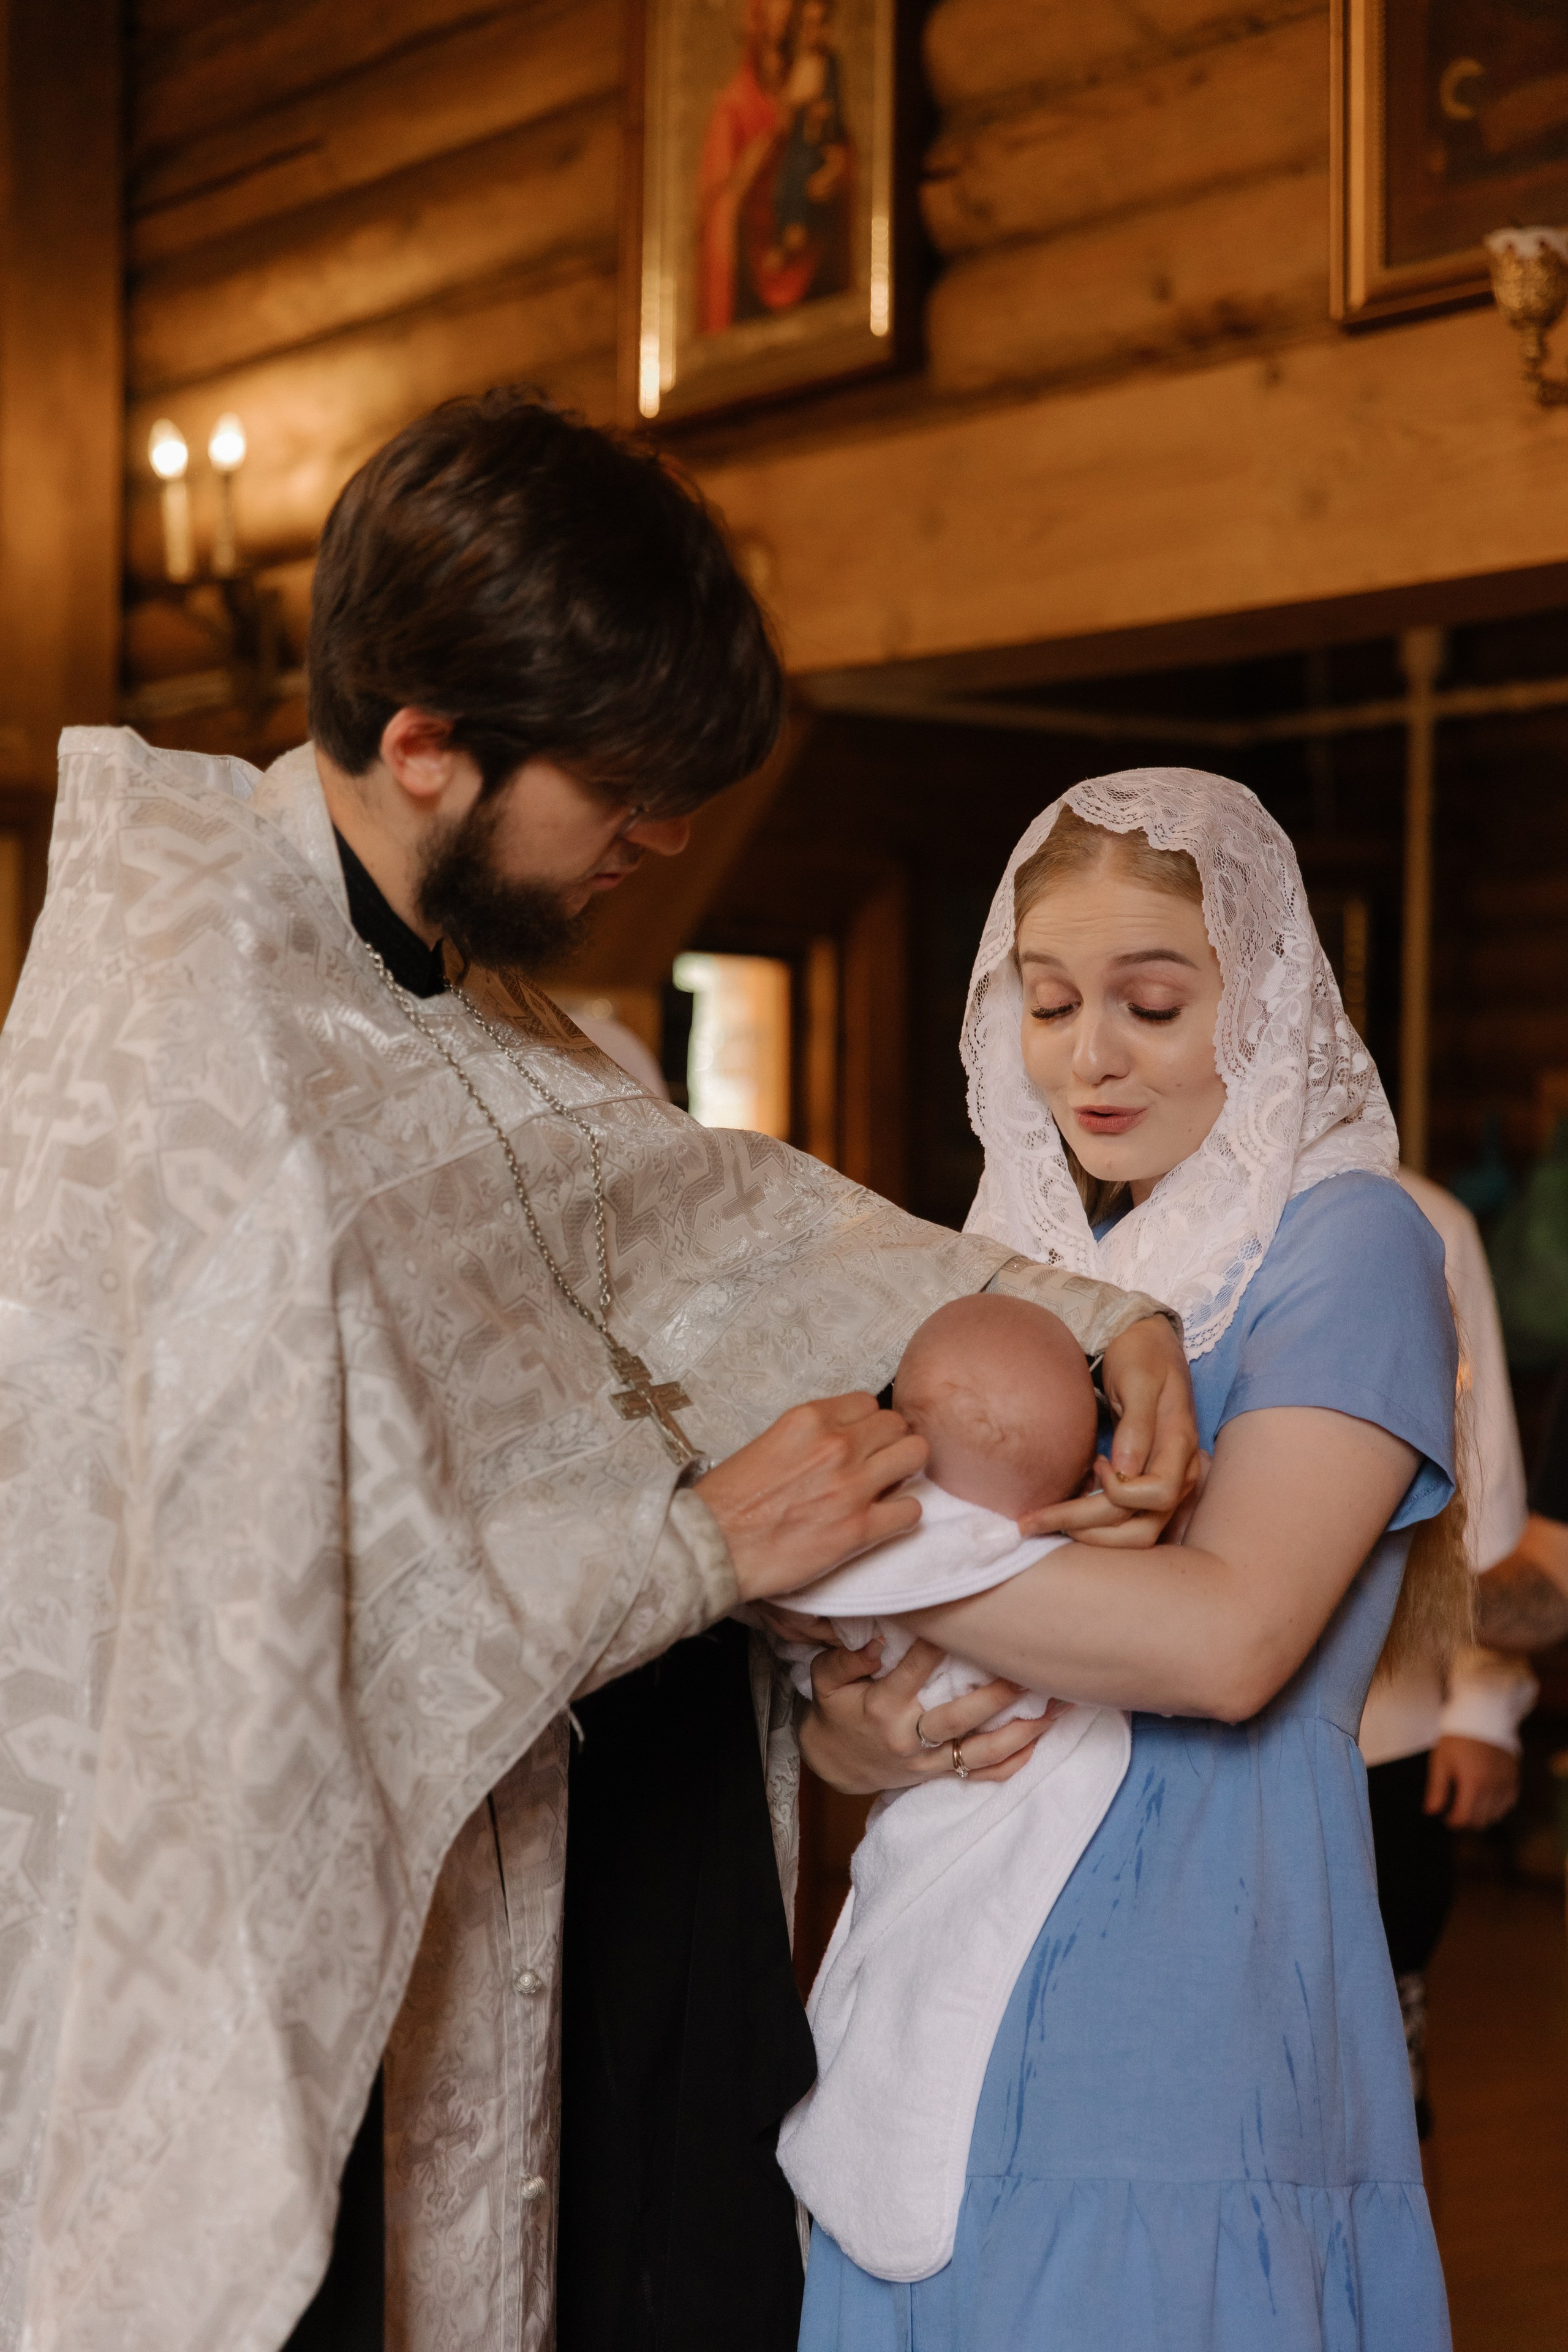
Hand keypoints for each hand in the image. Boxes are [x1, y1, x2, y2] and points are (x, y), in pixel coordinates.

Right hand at [694, 1393, 926, 1603]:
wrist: (713, 1545)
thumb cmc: (729, 1499)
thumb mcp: (769, 1442)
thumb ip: (810, 1435)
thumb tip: (838, 1441)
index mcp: (811, 1419)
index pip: (869, 1403)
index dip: (868, 1424)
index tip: (861, 1441)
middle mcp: (837, 1445)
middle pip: (898, 1425)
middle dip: (892, 1442)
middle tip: (879, 1463)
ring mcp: (852, 1487)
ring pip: (916, 1456)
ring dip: (905, 1471)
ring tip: (888, 1487)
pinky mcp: (859, 1529)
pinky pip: (912, 1510)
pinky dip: (903, 1514)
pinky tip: (883, 1520)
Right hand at [799, 1633, 1057, 1793]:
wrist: (836, 1763)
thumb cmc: (836, 1711)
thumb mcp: (826, 1681)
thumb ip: (846, 1659)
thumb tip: (876, 1642)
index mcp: (883, 1707)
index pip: (914, 1672)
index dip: (939, 1647)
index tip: (969, 1622)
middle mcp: (908, 1738)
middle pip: (958, 1719)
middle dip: (997, 1697)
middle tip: (1028, 1673)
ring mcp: (926, 1762)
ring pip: (978, 1752)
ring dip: (1019, 1734)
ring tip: (1052, 1711)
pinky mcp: (937, 1775)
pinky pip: (979, 1775)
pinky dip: (1011, 1764)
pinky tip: (1037, 1744)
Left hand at [1017, 1312, 1198, 1548]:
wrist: (1149, 1346)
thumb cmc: (1142, 1356)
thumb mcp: (1137, 1378)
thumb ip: (1136, 1423)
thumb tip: (1125, 1469)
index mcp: (1180, 1445)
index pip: (1158, 1493)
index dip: (1120, 1490)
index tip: (1093, 1462)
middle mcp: (1180, 1473)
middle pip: (1142, 1527)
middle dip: (1087, 1529)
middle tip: (1033, 1520)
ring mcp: (1166, 1483)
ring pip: (1135, 1535)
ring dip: (1089, 1535)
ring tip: (1045, 1518)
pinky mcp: (1147, 1486)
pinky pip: (1126, 1521)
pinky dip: (1094, 1525)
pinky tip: (1063, 1507)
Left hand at [1424, 1733, 1519, 1828]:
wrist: (1483, 1716)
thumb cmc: (1458, 1738)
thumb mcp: (1441, 1761)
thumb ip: (1437, 1789)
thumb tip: (1431, 1812)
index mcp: (1473, 1784)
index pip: (1464, 1818)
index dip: (1452, 1822)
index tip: (1444, 1817)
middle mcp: (1493, 1788)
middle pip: (1480, 1820)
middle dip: (1465, 1821)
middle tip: (1454, 1812)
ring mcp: (1506, 1784)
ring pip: (1495, 1816)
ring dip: (1481, 1817)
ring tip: (1468, 1806)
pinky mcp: (1514, 1779)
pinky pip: (1508, 1804)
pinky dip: (1496, 1808)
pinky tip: (1485, 1801)